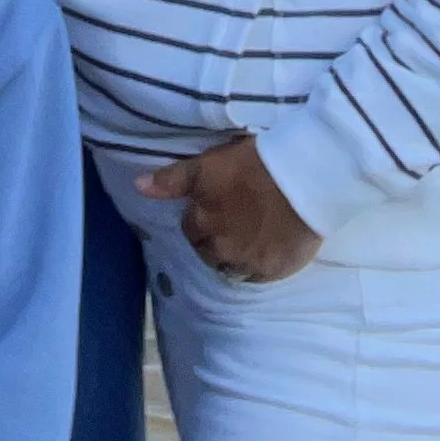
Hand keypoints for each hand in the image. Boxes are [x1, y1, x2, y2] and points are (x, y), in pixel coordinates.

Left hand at [139, 135, 320, 282]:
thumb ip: (172, 180)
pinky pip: (257, 276)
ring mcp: (248, 263)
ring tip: (247, 239)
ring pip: (231, 268)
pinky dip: (257, 266)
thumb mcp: (206, 165)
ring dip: (233, 257)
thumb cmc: (252, 164)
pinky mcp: (274, 271)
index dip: (200, 218)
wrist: (302, 178)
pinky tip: (266, 249)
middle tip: (231, 223)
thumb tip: (137, 186)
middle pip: (208, 253)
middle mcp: (221, 248)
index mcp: (202, 222)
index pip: (190, 230)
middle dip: (213, 241)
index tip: (213, 208)